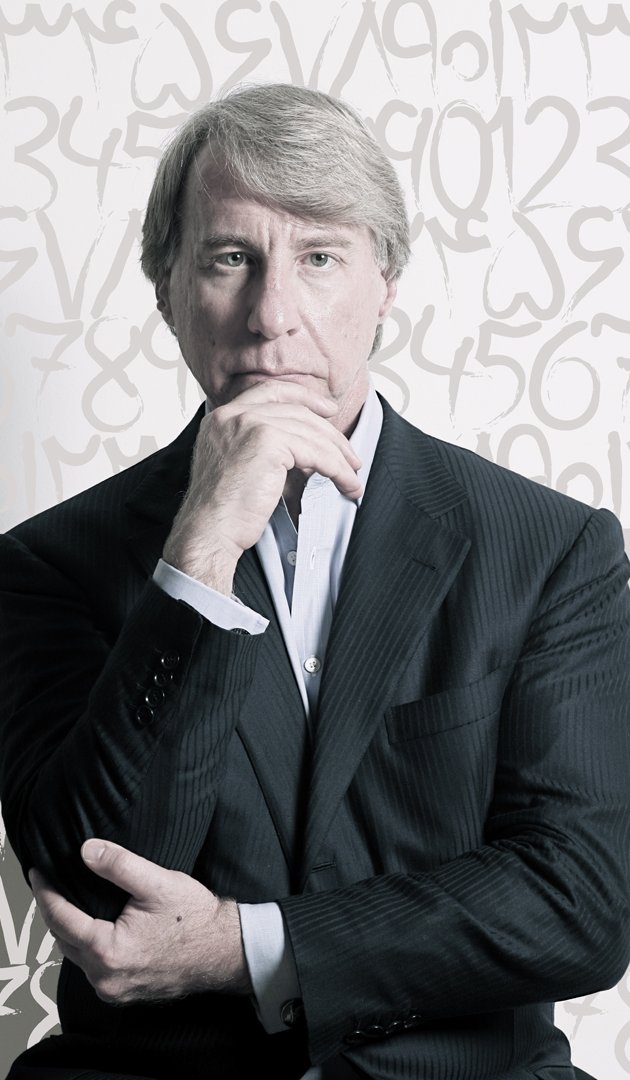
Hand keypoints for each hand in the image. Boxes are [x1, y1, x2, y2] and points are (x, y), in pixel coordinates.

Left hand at [30, 839, 249, 1003]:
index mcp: (108, 952)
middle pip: (65, 939)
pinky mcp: (125, 993)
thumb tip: (87, 851)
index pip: (61, 918)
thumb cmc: (195, 918)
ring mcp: (115, 990)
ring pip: (78, 955)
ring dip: (70, 929)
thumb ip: (119, 864)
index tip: (37, 873)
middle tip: (49, 883)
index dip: (46, 893)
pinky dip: (87, 945)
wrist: (224, 950)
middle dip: (54, 910)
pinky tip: (92, 926)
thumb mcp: (157, 882)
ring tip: (67, 901)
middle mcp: (106, 979)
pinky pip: (93, 967)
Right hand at [163, 379, 362, 591]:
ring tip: (353, 475)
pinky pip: (315, 452)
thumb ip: (263, 449)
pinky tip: (346, 482)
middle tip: (350, 453)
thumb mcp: (239, 467)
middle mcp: (233, 415)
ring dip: (339, 455)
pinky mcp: (267, 441)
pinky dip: (337, 468)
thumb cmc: (223, 512)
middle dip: (330, 432)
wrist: (209, 531)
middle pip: (297, 411)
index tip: (327, 409)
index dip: (304, 397)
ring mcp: (248, 424)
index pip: (270, 392)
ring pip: (310, 432)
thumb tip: (306, 452)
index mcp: (222, 418)